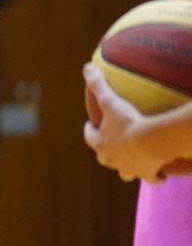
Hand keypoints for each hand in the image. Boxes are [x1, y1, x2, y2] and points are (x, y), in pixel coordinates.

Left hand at [82, 63, 177, 181]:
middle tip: (113, 145)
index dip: (90, 131)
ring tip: (134, 163)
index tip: (91, 127)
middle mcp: (111, 159)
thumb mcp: (110, 100)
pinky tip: (159, 176)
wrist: (150, 142)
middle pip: (104, 157)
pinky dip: (155, 177)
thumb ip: (98, 84)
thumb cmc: (127, 121)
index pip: (90, 137)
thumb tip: (86, 67)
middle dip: (106, 152)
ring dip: (128, 167)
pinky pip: (151, 178)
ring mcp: (129, 168)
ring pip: (125, 172)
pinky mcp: (147, 174)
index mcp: (100, 142)